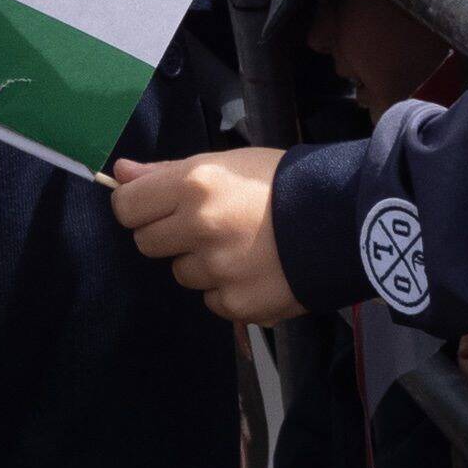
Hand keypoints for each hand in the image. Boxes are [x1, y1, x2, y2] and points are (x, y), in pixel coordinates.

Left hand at [109, 147, 301, 323]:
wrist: (347, 221)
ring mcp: (218, 270)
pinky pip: (213, 300)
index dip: (140, 206)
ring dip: (203, 263)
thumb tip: (120, 173)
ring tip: (244, 247)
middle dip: (171, 235)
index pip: (127, 206)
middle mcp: (200, 227)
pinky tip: (258, 270)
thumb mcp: (230, 163)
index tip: (158, 207)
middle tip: (209, 225)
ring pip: (183, 273)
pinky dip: (229, 289)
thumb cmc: (286, 182)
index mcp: (195, 185)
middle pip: (147, 243)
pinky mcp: (238, 304)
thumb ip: (169, 171)